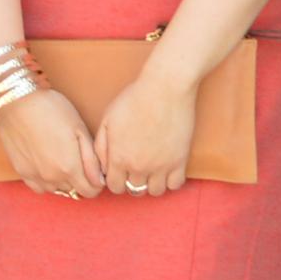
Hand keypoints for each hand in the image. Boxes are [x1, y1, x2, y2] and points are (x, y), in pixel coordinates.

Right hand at [0, 86, 105, 198]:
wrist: (17, 101)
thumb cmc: (51, 109)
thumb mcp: (79, 129)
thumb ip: (91, 159)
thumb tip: (100, 181)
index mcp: (70, 167)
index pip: (90, 191)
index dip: (97, 183)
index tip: (95, 171)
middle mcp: (52, 178)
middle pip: (74, 190)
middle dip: (80, 179)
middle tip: (77, 158)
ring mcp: (35, 176)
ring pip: (57, 189)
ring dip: (63, 180)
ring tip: (61, 158)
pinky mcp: (21, 172)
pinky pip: (39, 187)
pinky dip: (46, 181)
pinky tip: (47, 165)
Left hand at [97, 68, 195, 198]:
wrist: (165, 87)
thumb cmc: (134, 99)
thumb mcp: (108, 120)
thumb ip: (101, 147)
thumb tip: (102, 169)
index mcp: (118, 157)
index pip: (114, 186)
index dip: (115, 180)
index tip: (120, 171)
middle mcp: (138, 166)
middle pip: (134, 190)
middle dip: (132, 182)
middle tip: (136, 169)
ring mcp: (161, 166)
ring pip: (154, 191)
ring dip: (151, 183)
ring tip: (152, 170)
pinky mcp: (180, 161)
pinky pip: (175, 185)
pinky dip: (170, 181)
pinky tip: (167, 168)